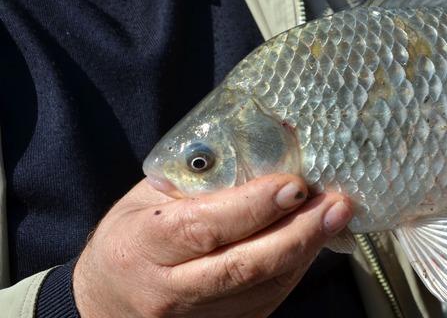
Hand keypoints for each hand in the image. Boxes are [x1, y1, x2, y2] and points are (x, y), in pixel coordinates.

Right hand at [73, 175, 351, 316]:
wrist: (108, 300)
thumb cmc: (134, 235)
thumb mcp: (150, 197)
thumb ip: (200, 179)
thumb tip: (268, 148)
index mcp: (143, 246)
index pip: (204, 227)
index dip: (254, 207)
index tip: (294, 186)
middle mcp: (167, 290)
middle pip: (244, 266)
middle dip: (299, 232)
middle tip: (337, 203)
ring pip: (263, 287)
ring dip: (307, 250)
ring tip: (335, 216)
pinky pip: (267, 300)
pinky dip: (296, 269)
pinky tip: (313, 241)